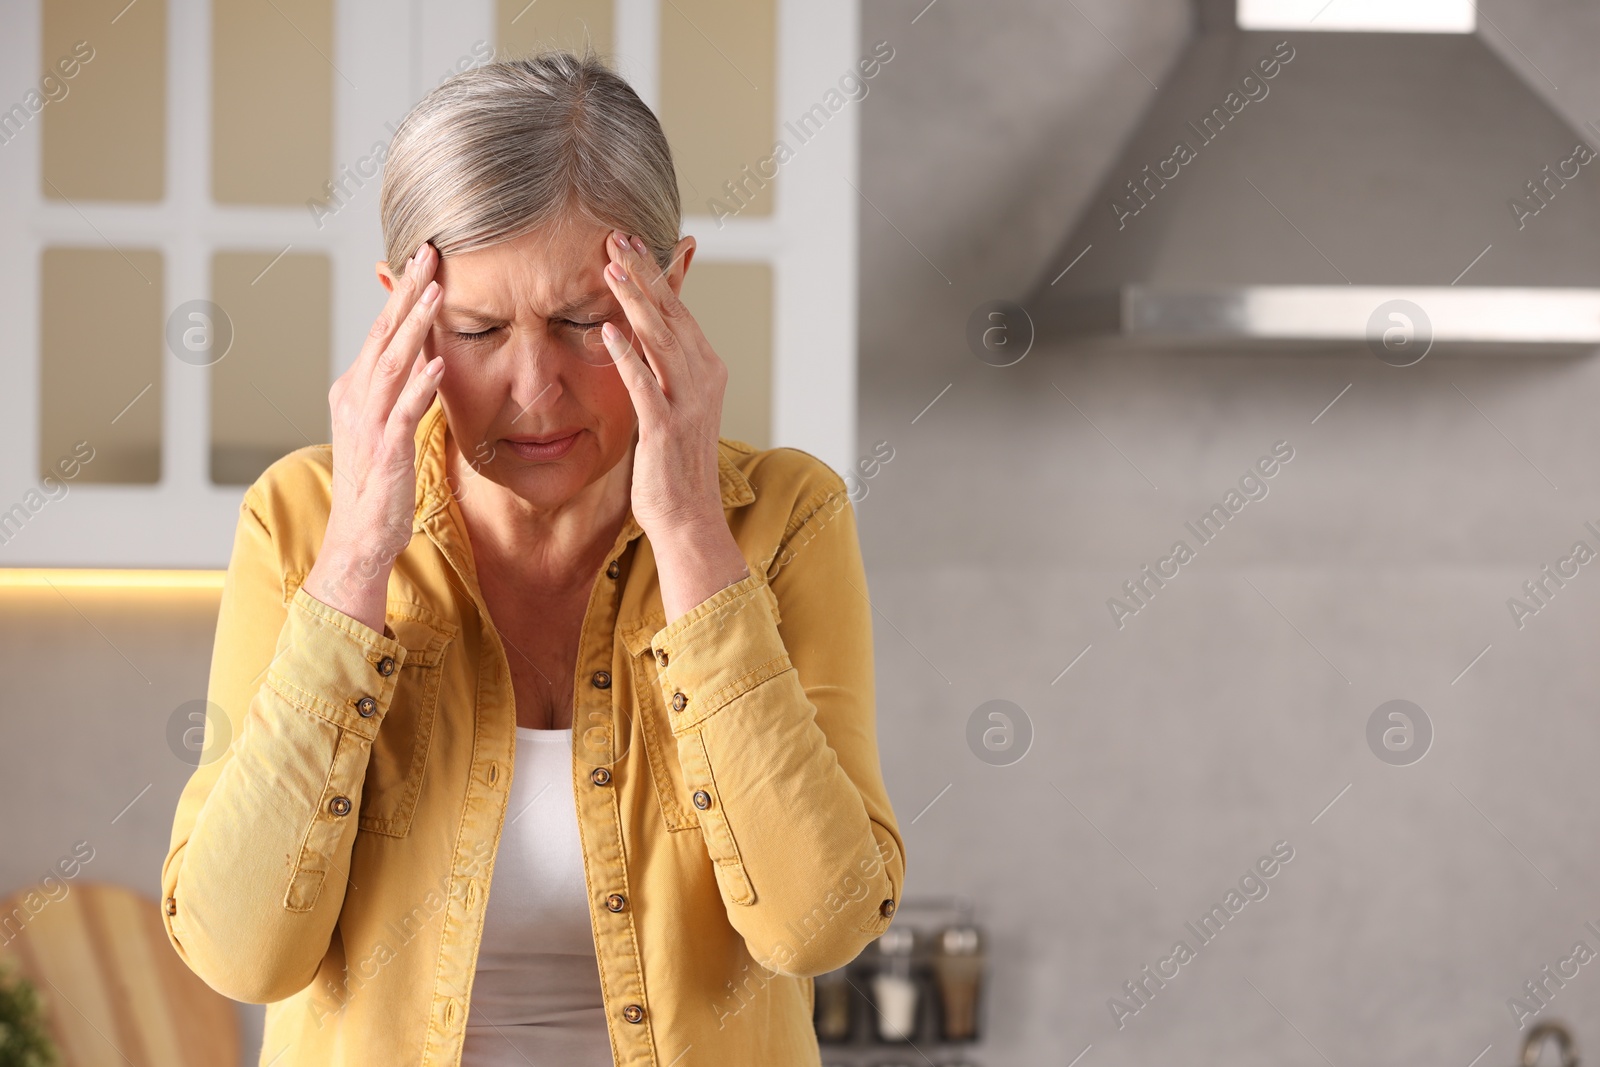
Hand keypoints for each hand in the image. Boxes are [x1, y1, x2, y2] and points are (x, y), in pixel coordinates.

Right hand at [305, 241, 444, 631]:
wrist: (360, 535)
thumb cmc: (378, 482)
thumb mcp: (387, 424)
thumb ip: (402, 389)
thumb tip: (424, 355)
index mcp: (355, 389)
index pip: (381, 331)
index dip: (400, 294)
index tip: (423, 259)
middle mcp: (355, 398)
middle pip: (383, 334)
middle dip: (406, 292)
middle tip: (429, 253)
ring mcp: (367, 424)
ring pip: (390, 364)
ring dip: (413, 327)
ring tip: (435, 293)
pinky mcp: (385, 452)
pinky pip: (403, 412)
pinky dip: (421, 386)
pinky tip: (439, 364)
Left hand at [598, 231, 727, 537]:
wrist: (689, 519)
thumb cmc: (674, 466)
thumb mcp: (673, 406)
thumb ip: (661, 367)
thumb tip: (641, 333)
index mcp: (707, 371)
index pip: (679, 311)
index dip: (656, 274)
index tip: (630, 241)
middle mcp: (704, 380)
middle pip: (672, 315)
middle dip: (645, 273)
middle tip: (617, 236)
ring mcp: (688, 404)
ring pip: (662, 340)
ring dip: (636, 301)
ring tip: (611, 267)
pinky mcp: (666, 429)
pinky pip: (645, 384)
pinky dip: (627, 355)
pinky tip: (607, 330)